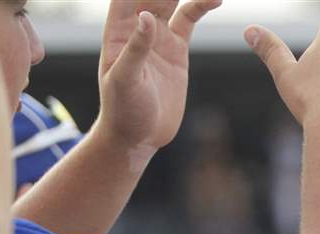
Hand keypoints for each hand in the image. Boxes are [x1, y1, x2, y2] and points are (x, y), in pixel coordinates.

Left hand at [98, 0, 219, 152]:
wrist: (138, 135)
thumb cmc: (122, 110)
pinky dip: (202, 6)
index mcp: (118, 28)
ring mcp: (158, 35)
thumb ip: (135, 49)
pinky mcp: (176, 49)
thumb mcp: (124, 81)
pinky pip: (190, 19)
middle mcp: (137, 26)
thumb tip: (146, 18)